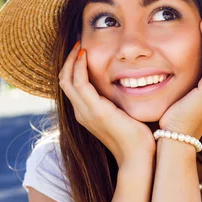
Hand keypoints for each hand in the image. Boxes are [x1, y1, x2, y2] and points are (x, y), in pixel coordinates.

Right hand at [58, 41, 155, 167]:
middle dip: (69, 60)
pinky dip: (79, 66)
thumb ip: (119, 103)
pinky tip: (87, 55)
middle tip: (78, 43)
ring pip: (66, 79)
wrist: (138, 157)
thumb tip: (131, 88)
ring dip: (72, 60)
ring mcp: (86, 112)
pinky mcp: (95, 111)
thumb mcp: (124, 116)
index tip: (83, 51)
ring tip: (80, 45)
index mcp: (87, 114)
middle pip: (64, 81)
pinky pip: (79, 83)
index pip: (71, 86)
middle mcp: (81, 113)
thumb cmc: (137, 139)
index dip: (73, 67)